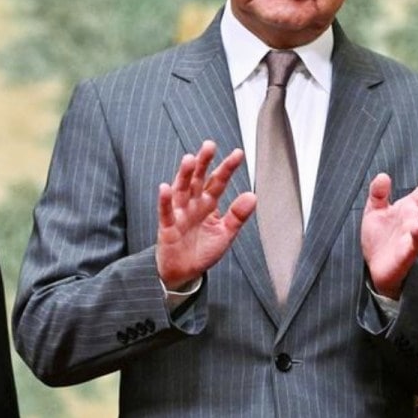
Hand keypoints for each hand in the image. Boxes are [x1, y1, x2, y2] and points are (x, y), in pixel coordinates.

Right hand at [156, 140, 255, 290]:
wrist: (183, 272)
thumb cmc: (203, 250)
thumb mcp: (225, 234)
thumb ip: (237, 216)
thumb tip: (253, 196)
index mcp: (208, 204)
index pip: (218, 182)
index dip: (227, 168)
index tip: (238, 154)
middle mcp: (193, 204)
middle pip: (198, 179)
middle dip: (203, 162)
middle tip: (209, 145)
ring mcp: (179, 213)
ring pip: (181, 190)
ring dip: (184, 175)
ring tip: (189, 159)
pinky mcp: (167, 227)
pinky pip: (166, 211)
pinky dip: (165, 200)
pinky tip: (165, 187)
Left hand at [360, 161, 417, 298]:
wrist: (374, 266)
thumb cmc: (379, 238)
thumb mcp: (374, 211)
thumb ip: (378, 193)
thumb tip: (382, 175)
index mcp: (409, 208)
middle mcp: (416, 220)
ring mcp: (413, 237)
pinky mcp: (407, 253)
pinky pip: (414, 244)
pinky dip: (417, 236)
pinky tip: (417, 228)